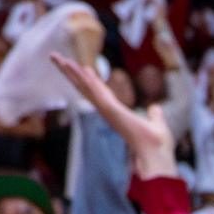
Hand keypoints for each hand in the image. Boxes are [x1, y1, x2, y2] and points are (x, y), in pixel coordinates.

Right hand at [51, 51, 174, 177]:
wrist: (158, 155)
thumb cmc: (157, 146)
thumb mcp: (156, 124)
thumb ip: (154, 115)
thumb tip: (155, 109)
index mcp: (116, 113)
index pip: (98, 93)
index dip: (89, 80)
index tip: (83, 68)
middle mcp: (107, 111)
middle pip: (84, 88)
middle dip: (69, 73)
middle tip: (54, 57)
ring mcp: (108, 111)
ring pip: (85, 87)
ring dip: (71, 72)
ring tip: (57, 57)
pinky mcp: (112, 111)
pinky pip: (97, 91)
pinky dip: (89, 80)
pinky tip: (82, 67)